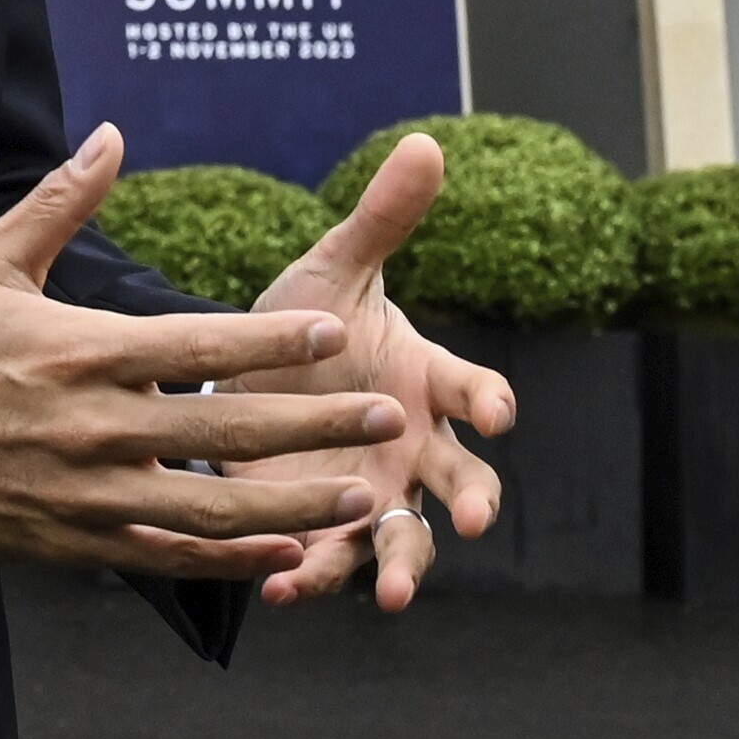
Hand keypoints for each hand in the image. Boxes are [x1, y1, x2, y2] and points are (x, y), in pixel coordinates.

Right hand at [0, 125, 409, 579]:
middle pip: (224, 431)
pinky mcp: (69, 543)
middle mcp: (93, 426)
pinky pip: (164, 560)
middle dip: (314, 425)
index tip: (335, 334)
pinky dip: (230, 562)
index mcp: (79, 350)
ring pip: (209, 510)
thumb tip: (111, 134)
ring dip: (291, 504)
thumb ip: (59, 202)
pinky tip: (283, 556)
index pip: (197, 344)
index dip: (271, 342)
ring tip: (357, 496)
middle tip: (387, 419)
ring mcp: (84, 494)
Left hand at [234, 130, 513, 611]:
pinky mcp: (322, 528)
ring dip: (402, 567)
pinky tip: (282, 588)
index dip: (488, 399)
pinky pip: (327, 561)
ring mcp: (372, 494)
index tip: (496, 410)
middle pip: (461, 481)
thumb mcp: (334, 269)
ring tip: (392, 596)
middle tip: (472, 521)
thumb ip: (380, 219)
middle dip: (472, 501)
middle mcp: (412, 447)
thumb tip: (425, 143)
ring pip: (405, 540)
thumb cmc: (305, 323)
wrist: (242, 375)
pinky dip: (310, 577)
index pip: (472, 388)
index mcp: (424, 380)